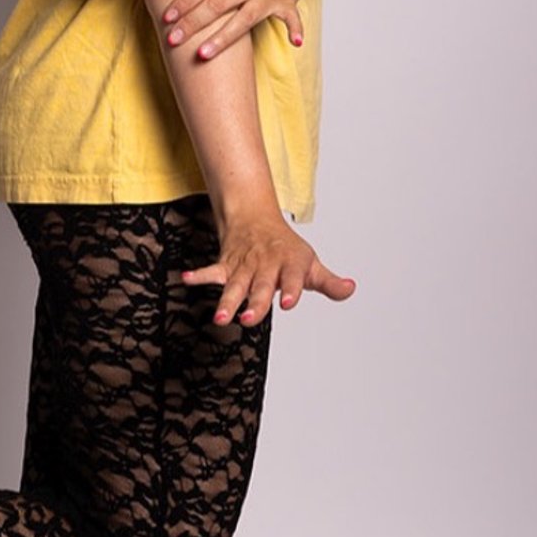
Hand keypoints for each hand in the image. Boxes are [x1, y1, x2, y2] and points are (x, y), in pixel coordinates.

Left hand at [160, 0, 315, 59]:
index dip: (185, 1)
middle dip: (194, 23)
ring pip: (245, 19)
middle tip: (173, 39)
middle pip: (219, 4)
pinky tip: (294, 44)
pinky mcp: (288, 2)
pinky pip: (293, 18)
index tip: (167, 17)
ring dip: (223, 38)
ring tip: (202, 54)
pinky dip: (296, 30)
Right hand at [181, 207, 356, 326]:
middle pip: (260, 286)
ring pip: (235, 284)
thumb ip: (329, 282)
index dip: (291, 289)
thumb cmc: (285, 248)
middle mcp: (266, 265)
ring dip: (227, 300)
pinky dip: (198, 275)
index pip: (292, 277)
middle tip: (248, 320)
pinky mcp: (226, 265)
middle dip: (255, 302)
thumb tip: (350, 289)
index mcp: (289, 263)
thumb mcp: (310, 262)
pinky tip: (186, 279)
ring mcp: (244, 266)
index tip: (288, 303)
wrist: (255, 217)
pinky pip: (211, 271)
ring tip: (220, 317)